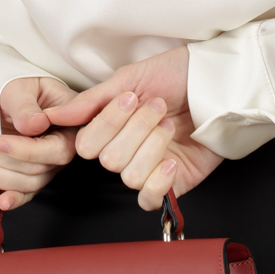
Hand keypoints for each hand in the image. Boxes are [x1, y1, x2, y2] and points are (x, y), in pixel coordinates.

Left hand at [0, 76, 76, 210]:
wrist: (14, 96)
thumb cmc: (24, 88)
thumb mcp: (22, 87)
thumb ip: (26, 106)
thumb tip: (34, 125)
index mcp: (70, 127)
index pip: (56, 150)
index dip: (25, 150)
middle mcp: (63, 150)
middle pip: (38, 170)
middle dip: (0, 157)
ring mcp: (48, 166)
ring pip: (26, 184)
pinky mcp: (32, 176)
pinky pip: (25, 193)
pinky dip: (13, 199)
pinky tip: (0, 201)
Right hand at [47, 46, 223, 210]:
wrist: (220, 81)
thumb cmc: (178, 74)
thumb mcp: (131, 78)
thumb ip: (92, 100)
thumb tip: (54, 115)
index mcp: (111, 128)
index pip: (87, 144)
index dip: (107, 124)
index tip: (130, 98)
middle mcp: (126, 150)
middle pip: (108, 160)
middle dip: (136, 129)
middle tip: (158, 107)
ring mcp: (149, 168)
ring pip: (130, 176)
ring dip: (152, 146)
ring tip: (170, 125)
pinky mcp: (173, 184)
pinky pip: (150, 199)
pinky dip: (159, 181)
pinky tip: (171, 160)